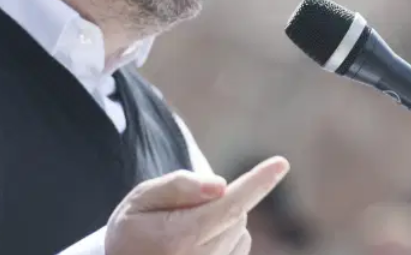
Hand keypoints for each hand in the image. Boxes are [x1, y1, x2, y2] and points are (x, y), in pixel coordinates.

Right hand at [105, 156, 289, 254]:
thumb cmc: (129, 235)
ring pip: (241, 230)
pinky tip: (195, 246)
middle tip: (180, 210)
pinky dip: (225, 238)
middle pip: (236, 214)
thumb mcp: (140, 201)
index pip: (228, 206)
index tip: (281, 163)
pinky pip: (239, 247)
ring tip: (183, 233)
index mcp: (180, 239)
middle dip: (221, 201)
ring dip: (223, 221)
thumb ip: (178, 187)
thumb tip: (222, 185)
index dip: (257, 183)